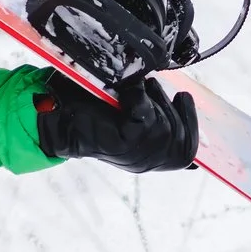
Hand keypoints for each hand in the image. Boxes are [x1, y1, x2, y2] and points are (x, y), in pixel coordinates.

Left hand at [34, 71, 198, 172]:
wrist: (58, 118)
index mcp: (149, 160)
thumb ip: (154, 114)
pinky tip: (127, 93)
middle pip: (181, 138)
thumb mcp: (130, 116)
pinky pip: (145, 115)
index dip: (191, 124)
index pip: (187, 156)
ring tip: (140, 89)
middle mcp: (145, 163)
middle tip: (151, 88)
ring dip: (155, 100)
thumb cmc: (91, 111)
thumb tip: (185, 107)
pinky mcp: (125, 143)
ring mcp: (136, 156)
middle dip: (171, 106)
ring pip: (166, 126)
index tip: (185, 97)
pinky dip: (137, 98)